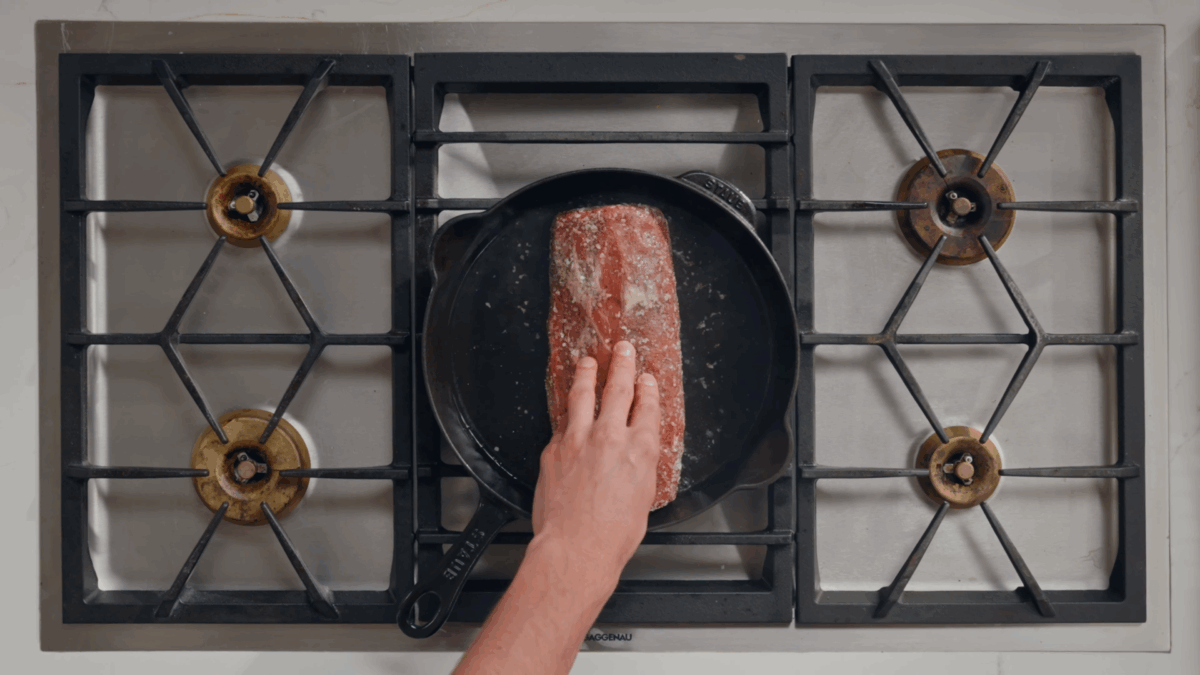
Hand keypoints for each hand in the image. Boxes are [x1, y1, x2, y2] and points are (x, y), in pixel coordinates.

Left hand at [531, 340, 661, 580]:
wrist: (576, 547)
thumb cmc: (613, 534)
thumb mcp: (644, 498)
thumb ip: (639, 467)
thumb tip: (635, 456)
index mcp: (641, 449)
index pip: (647, 407)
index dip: (647, 389)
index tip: (646, 379)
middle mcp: (611, 436)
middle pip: (618, 388)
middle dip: (622, 364)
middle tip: (623, 349)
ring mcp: (579, 439)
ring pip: (583, 395)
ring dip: (587, 374)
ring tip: (588, 361)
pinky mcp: (554, 448)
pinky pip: (562, 422)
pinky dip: (567, 411)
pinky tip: (566, 407)